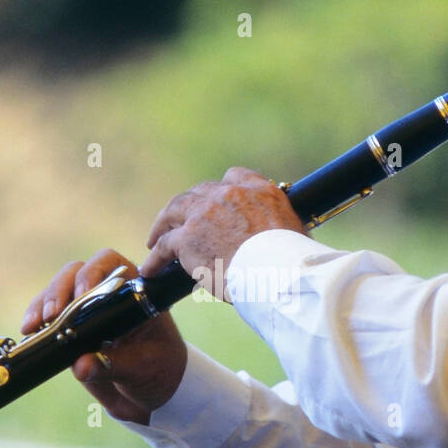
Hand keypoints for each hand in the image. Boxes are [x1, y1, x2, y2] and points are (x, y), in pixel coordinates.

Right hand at [21, 249, 187, 425]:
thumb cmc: (157, 369)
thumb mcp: (141, 368)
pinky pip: (46, 314)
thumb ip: (113, 365)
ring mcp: (84, 308)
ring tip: (34, 325)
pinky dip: (35, 319)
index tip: (82, 294)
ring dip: (42, 304)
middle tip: (53, 315)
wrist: (151, 390)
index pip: (110, 264)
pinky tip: (28, 331)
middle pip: (76, 273)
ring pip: (56, 291)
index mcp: (134, 290)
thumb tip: (81, 365)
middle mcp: (106, 292)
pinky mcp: (68, 326)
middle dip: (60, 290)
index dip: (93, 273)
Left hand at [140, 167, 305, 301]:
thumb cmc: (293, 261)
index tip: (218, 200)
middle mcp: (228, 194)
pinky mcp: (187, 237)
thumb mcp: (298, 232)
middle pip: (199, 192)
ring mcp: (204, 213)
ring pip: (174, 212)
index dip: (223, 189)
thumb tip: (283, 244)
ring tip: (155, 239)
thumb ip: (282, 228)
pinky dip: (155, 257)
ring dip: (163, 225)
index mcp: (259, 190)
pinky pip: (164, 245)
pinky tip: (150, 269)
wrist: (276, 271)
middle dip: (188, 205)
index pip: (235, 176)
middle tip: (180, 220)